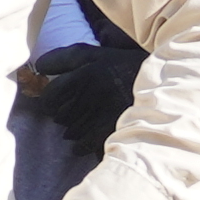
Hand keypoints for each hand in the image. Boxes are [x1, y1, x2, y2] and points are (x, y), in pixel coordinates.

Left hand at [14, 35, 143, 138]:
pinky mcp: (110, 130)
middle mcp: (90, 92)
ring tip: (83, 123)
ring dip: (71, 130)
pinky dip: (80, 145)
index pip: (51, 94)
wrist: (161, 85)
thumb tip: (38, 67)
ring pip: (69, 131)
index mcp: (85, 71)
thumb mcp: (96, 54)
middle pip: (58, 115)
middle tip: (71, 111)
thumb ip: (65, 57)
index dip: (48, 100)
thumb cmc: (123, 67)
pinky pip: (82, 145)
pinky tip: (86, 139)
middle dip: (61, 114)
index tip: (53, 101)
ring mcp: (100, 113)